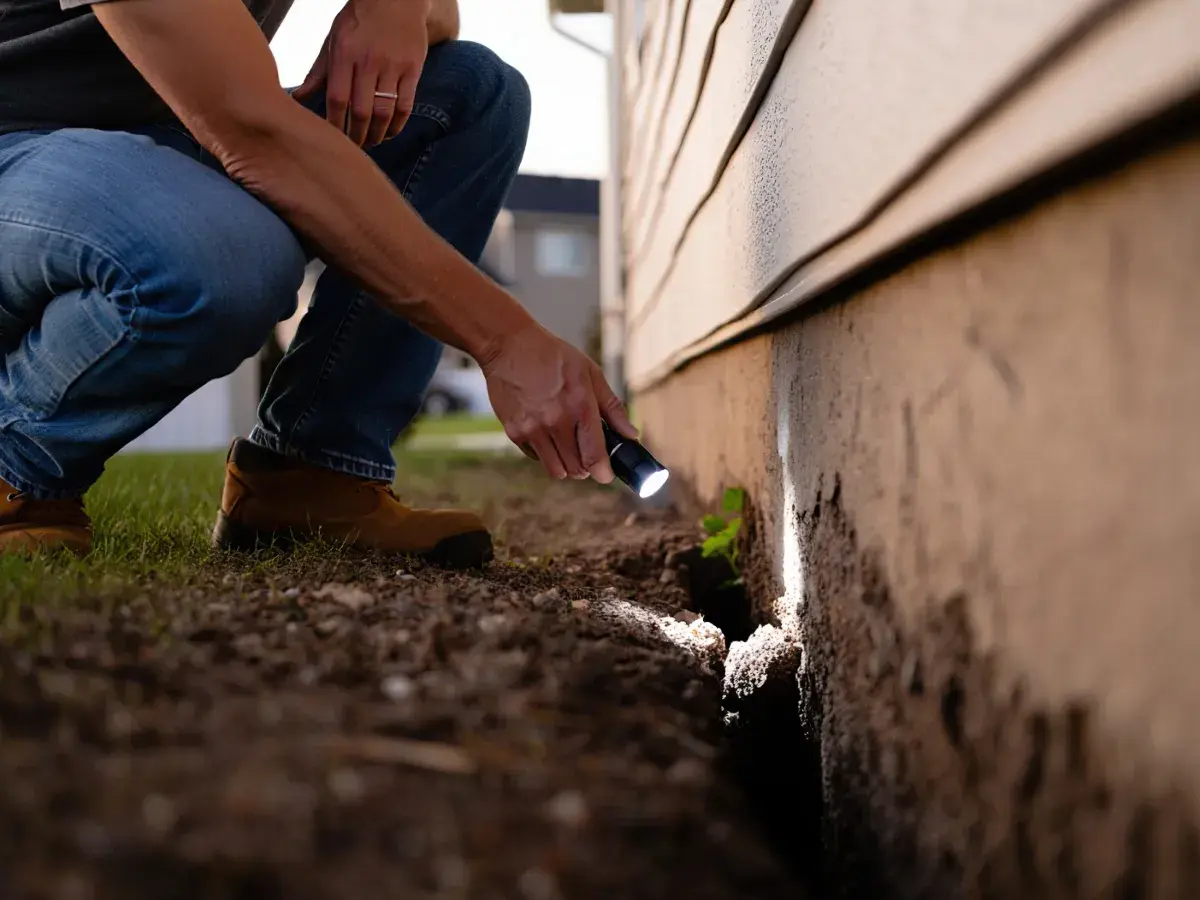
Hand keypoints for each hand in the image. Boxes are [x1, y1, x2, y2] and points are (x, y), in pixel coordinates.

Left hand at [294, 0, 429, 146]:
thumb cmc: (359, 19)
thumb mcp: (334, 39)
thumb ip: (319, 71)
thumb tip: (299, 97)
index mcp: (345, 54)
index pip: (337, 99)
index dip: (335, 124)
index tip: (333, 138)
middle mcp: (369, 62)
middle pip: (361, 110)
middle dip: (357, 135)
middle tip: (355, 147)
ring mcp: (393, 66)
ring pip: (384, 111)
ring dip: (377, 133)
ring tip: (372, 142)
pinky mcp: (413, 69)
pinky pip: (406, 104)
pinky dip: (398, 123)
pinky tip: (390, 131)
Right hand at [481, 323, 637, 482]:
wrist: (509, 346)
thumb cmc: (554, 357)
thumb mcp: (590, 373)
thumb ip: (612, 408)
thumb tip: (631, 435)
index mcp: (580, 406)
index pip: (594, 456)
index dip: (603, 473)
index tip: (605, 474)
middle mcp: (556, 422)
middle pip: (576, 470)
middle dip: (586, 467)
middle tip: (587, 454)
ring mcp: (533, 429)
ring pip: (556, 470)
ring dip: (566, 465)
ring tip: (567, 445)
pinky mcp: (514, 432)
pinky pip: (536, 458)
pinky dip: (545, 453)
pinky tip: (547, 432)